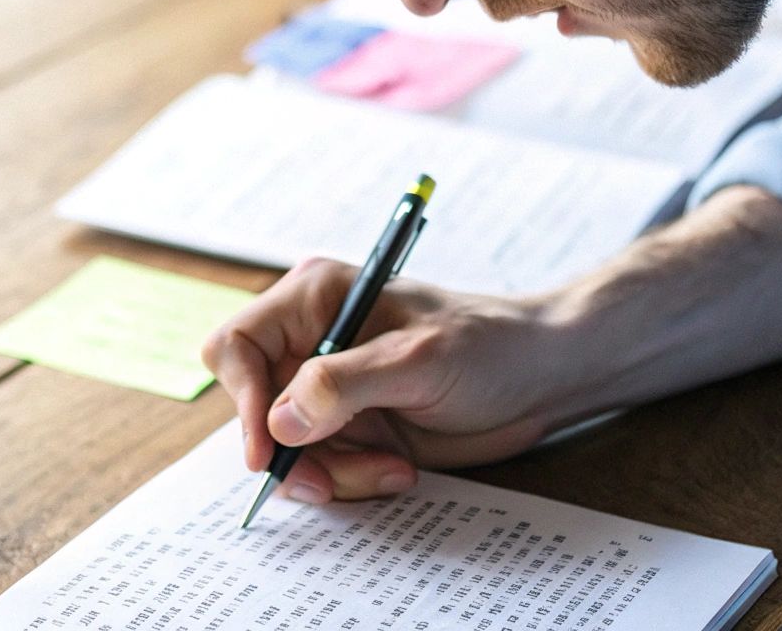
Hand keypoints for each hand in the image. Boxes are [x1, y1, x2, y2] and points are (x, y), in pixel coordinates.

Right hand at [202, 257, 575, 505]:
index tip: (269, 450)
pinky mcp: (350, 428)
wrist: (543, 378)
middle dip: (293, 451)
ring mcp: (329, 389)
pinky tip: (399, 468)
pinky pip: (322, 468)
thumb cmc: (490, 345)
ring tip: (392, 467)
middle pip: (255, 408)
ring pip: (286, 450)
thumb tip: (279, 420)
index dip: (244, 399)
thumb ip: (345, 384)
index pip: (238, 346)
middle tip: (329, 481)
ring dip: (333, 473)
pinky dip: (353, 480)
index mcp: (314, 299)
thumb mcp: (418, 360)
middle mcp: (311, 342)